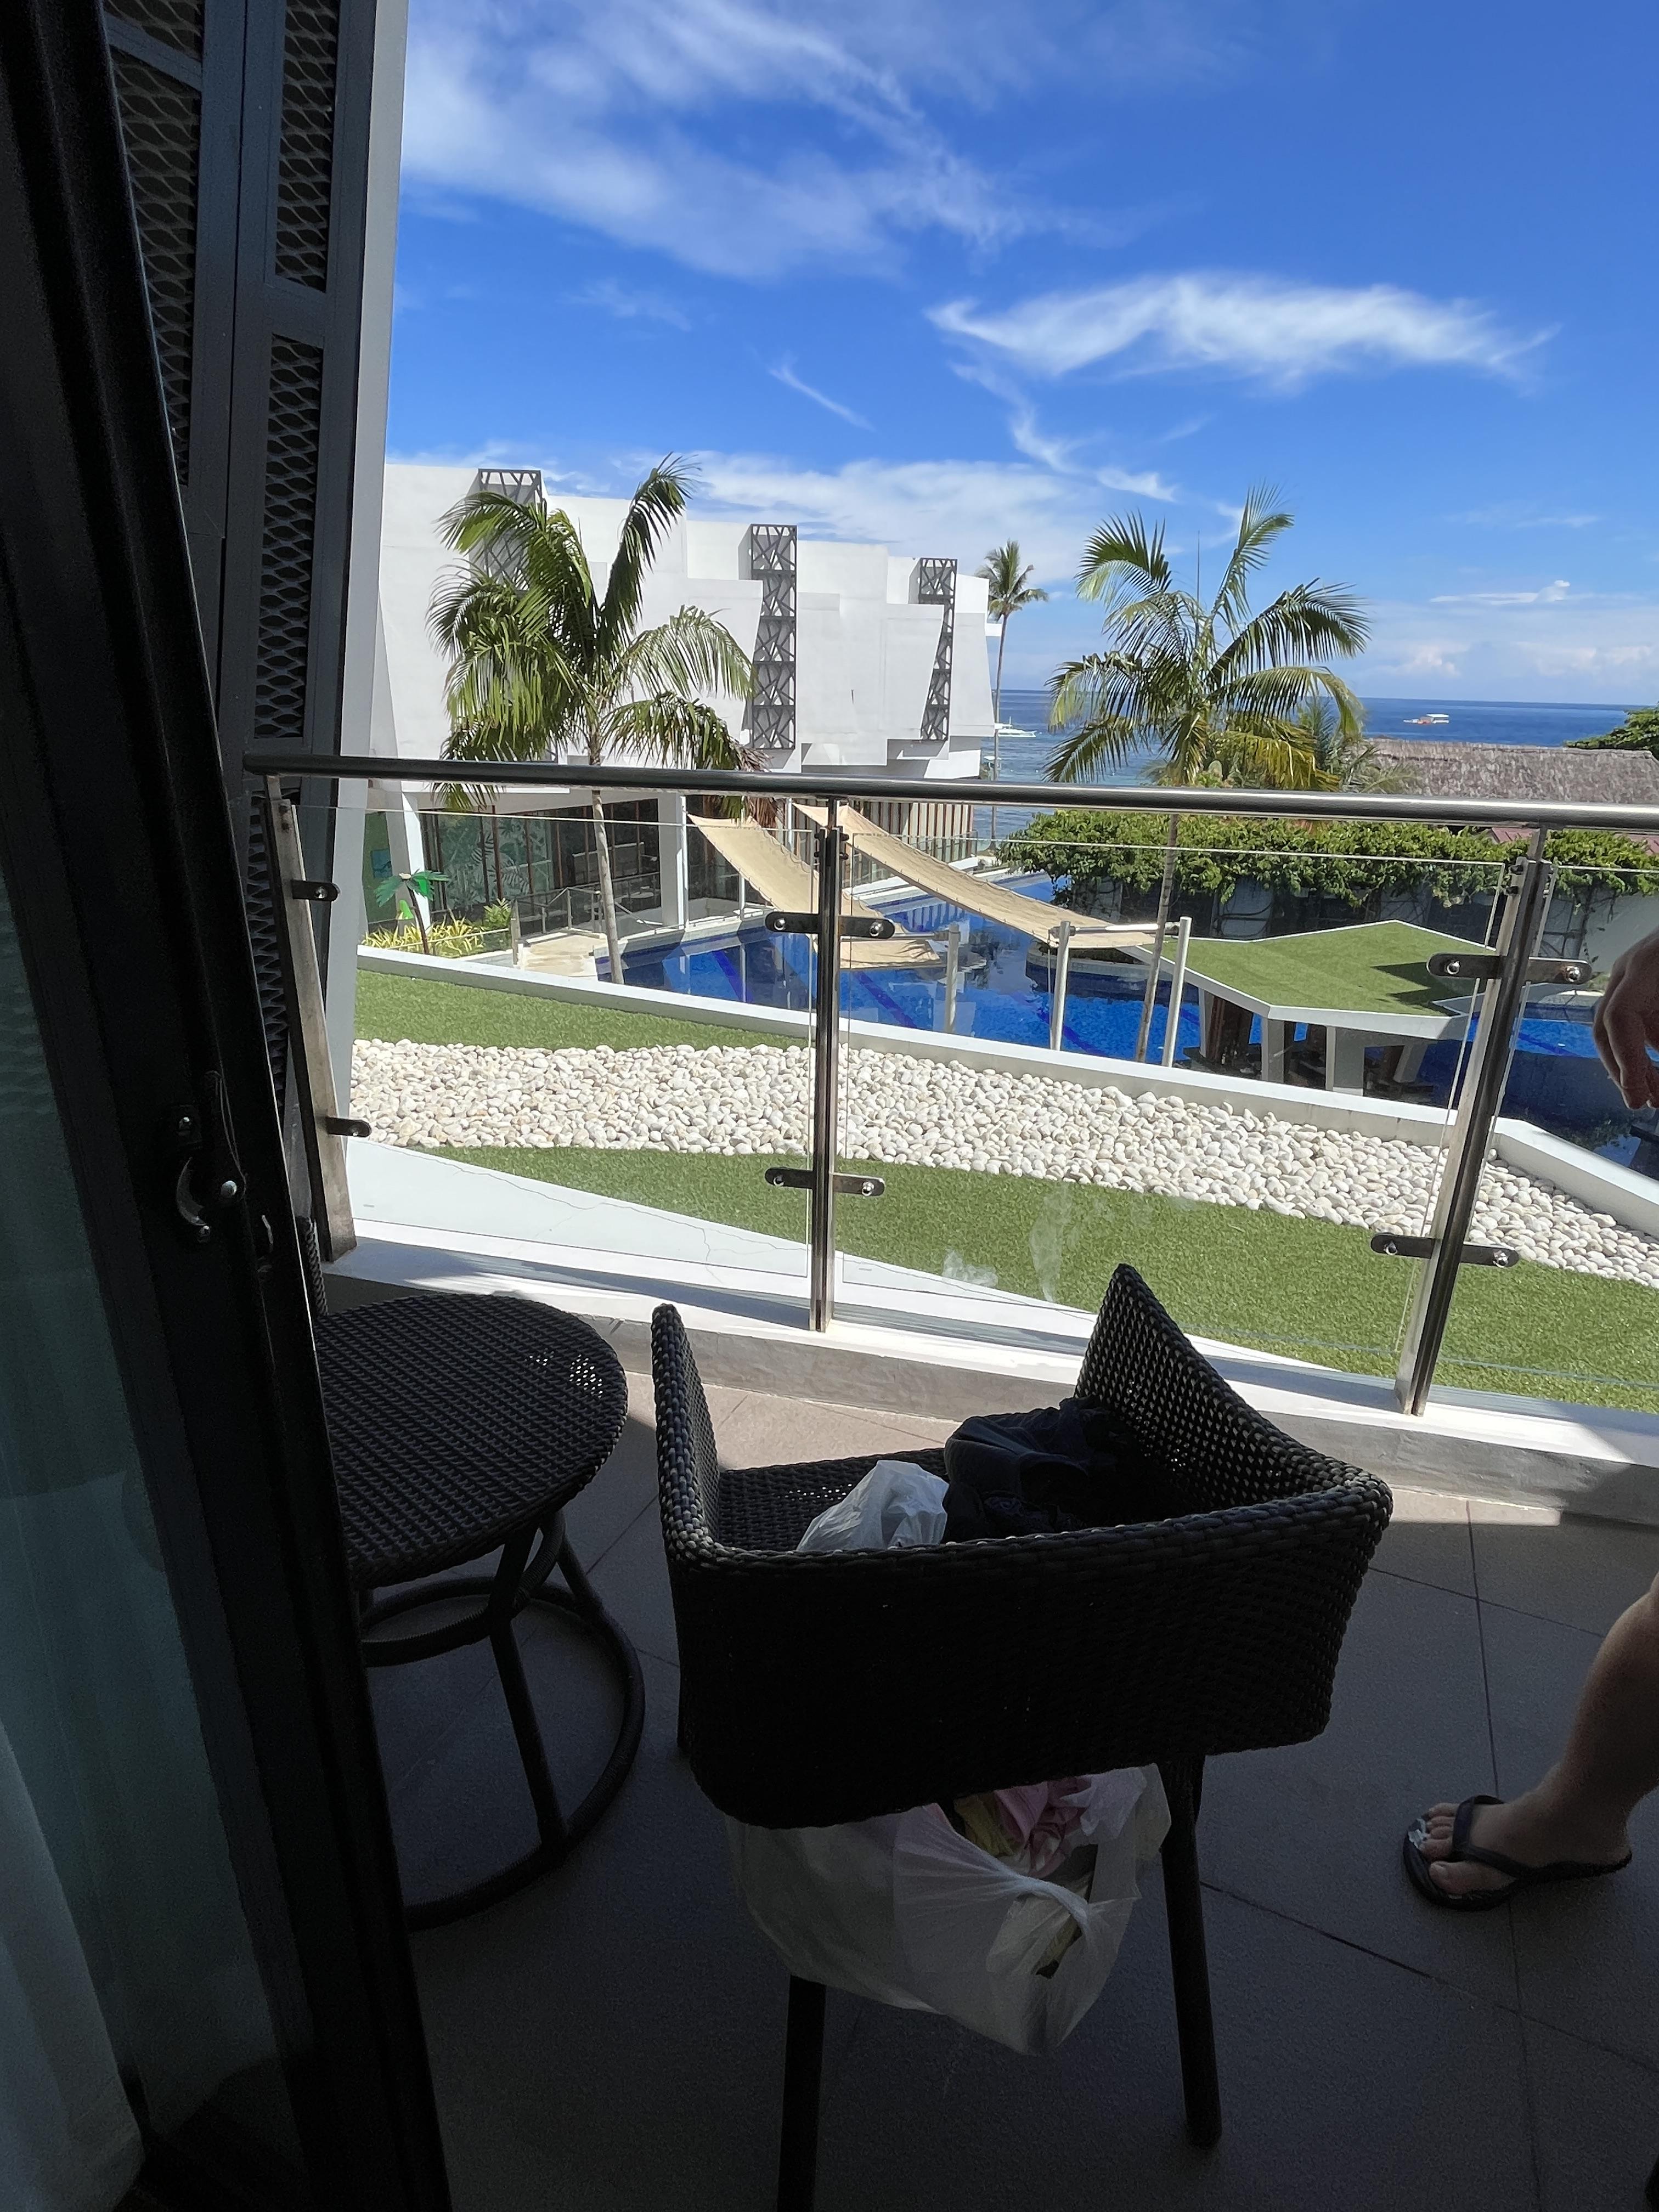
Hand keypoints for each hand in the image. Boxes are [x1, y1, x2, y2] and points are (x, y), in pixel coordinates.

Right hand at [1593, 927, 1658, 1109]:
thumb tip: (1655, 1080)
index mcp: (1643, 967)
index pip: (1617, 1019)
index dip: (1626, 1060)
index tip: (1638, 1092)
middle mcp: (1629, 971)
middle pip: (1607, 1028)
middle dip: (1621, 1070)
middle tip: (1640, 1101)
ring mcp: (1633, 975)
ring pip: (1618, 1028)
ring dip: (1632, 1064)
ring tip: (1651, 1094)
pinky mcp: (1643, 982)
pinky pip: (1635, 1020)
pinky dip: (1642, 1048)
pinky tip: (1654, 1070)